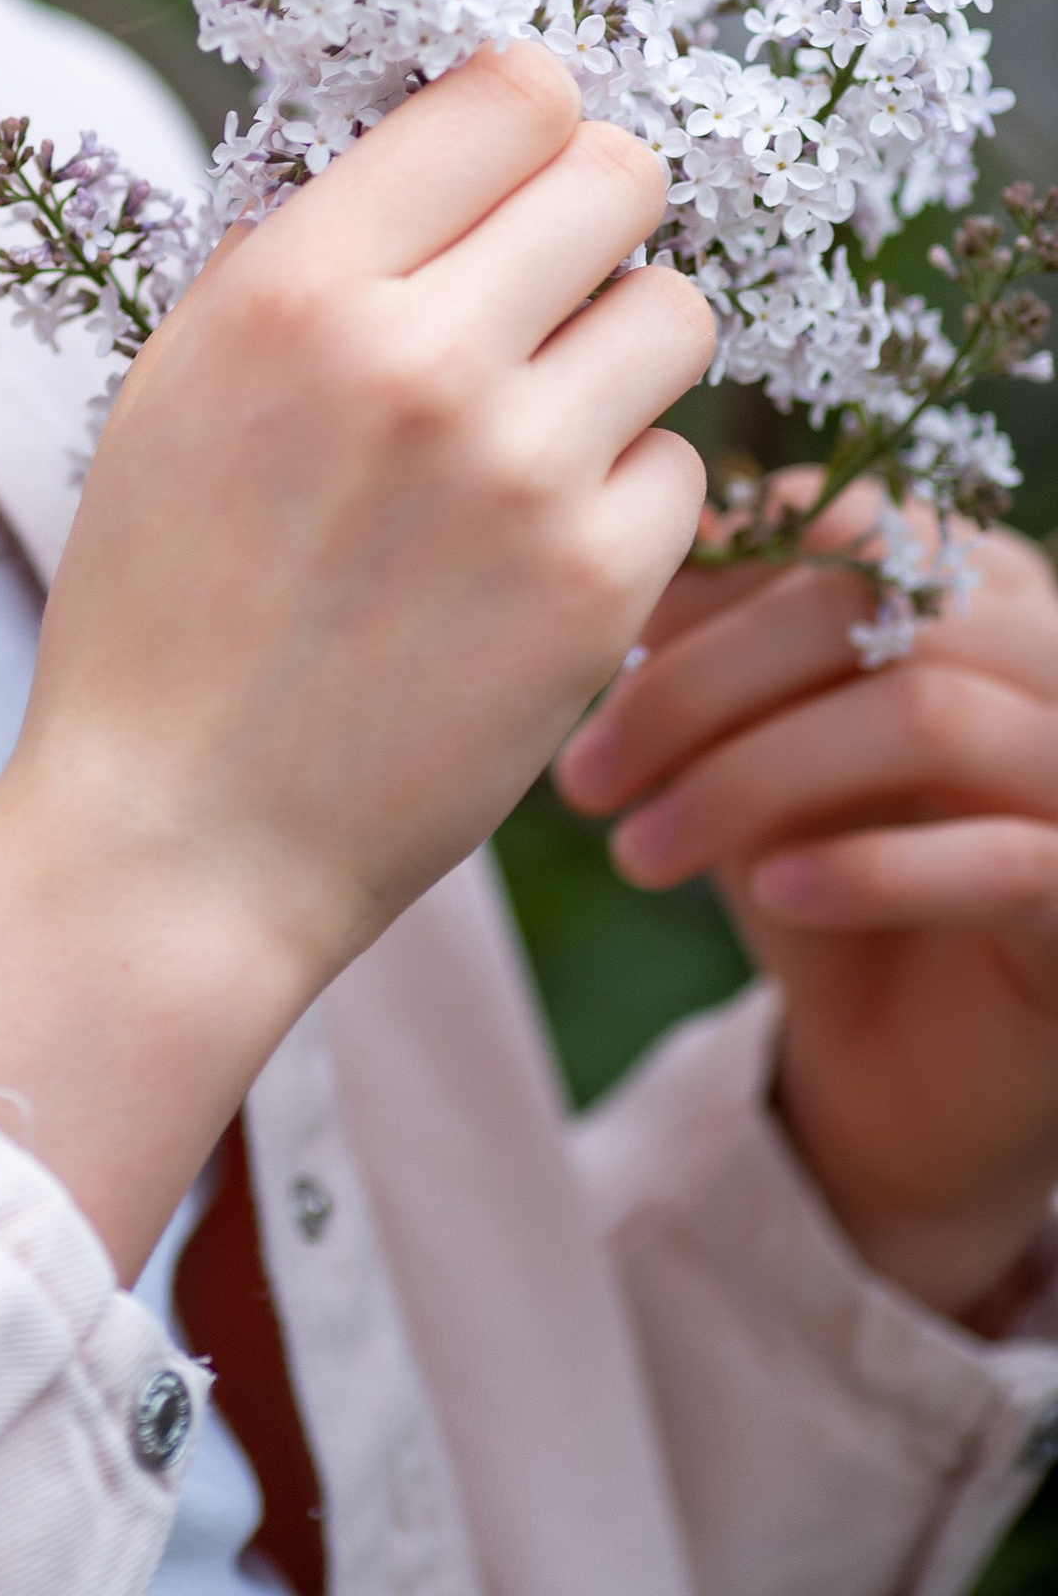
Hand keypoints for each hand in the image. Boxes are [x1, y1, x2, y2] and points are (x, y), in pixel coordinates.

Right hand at [0, 42, 711, 1271]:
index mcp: (298, 284)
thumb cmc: (167, 598)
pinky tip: (534, 541)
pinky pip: (682, 466)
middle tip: (543, 282)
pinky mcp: (602, 590)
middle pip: (619, 174)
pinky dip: (624, 492)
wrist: (181, 834)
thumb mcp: (184, 378)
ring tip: (538, 416)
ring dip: (619, 348)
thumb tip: (441, 151)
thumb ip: (310, 252)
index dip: (523, 120)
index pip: (507, 95)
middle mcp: (422, 357)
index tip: (506, 169)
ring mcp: (526, 475)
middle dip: (589, 215)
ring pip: (676, 311)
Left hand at [557, 495, 1057, 1321]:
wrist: (905, 1070)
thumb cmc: (817, 867)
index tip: (593, 649)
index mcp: (979, 587)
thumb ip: (713, 639)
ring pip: (930, 717)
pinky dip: (871, 869)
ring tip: (637, 852)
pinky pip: (1001, 861)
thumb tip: (638, 557)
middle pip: (877, 607)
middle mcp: (1053, 657)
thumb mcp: (747, 739)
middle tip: (584, 774)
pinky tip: (770, 891)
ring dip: (754, 779)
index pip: (850, 525)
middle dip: (703, 683)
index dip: (713, 579)